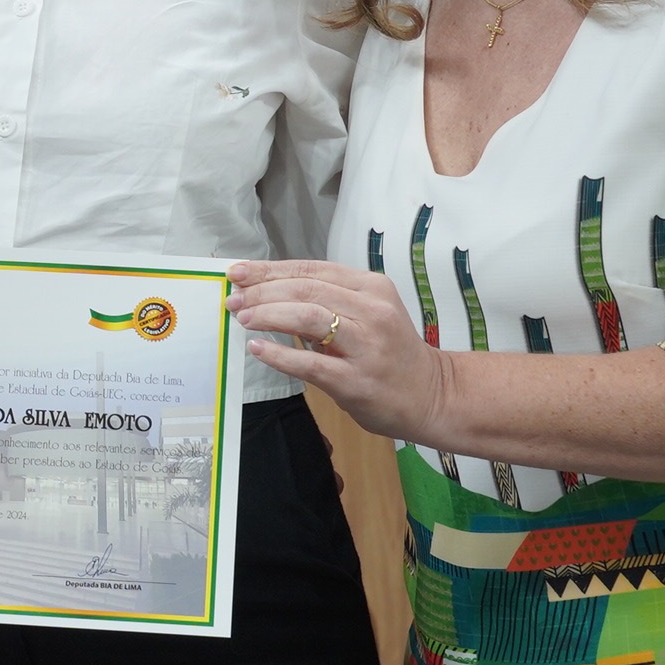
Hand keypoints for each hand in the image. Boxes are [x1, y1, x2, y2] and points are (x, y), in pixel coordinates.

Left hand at [228, 258, 454, 447]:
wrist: (431, 395)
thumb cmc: (391, 353)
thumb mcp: (368, 314)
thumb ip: (327, 301)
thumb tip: (266, 293)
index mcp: (372, 287)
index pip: (311, 269)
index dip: (270, 270)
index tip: (238, 273)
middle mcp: (372, 310)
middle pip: (306, 289)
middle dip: (262, 292)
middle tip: (233, 299)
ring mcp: (366, 345)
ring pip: (308, 317)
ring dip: (268, 315)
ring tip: (242, 318)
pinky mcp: (357, 380)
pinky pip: (310, 363)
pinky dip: (279, 354)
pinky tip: (258, 348)